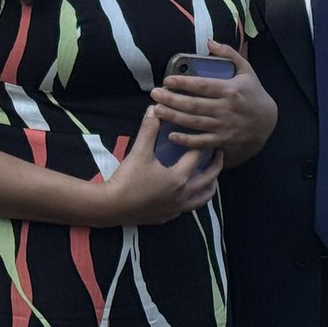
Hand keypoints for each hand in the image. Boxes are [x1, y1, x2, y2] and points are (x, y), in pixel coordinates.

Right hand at [96, 106, 222, 226]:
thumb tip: (154, 108)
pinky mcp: (167, 218)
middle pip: (209, 179)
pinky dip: (194, 199)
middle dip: (217, 165)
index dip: (203, 143)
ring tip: (211, 177)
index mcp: (179, 177)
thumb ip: (149, 130)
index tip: (210, 135)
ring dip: (209, 186)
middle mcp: (182, 194)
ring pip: (202, 199)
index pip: (198, 156)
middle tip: (219, 153)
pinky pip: (188, 208)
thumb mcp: (138, 152)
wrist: (108, 207)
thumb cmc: (126, 179)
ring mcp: (176, 209)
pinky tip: (189, 193)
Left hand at [149, 40, 276, 162]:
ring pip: (194, 122)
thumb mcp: (246, 70)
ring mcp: (223, 126)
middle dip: (172, 99)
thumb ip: (229, 53)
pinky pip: (202, 141)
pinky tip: (171, 135)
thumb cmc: (254, 93)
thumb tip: (209, 41)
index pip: (203, 85)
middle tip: (154, 94)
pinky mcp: (222, 139)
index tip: (167, 80)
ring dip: (174, 117)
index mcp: (230, 89)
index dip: (184, 82)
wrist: (268, 120)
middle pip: (194, 105)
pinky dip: (186, 140)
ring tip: (157, 110)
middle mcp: (225, 108)